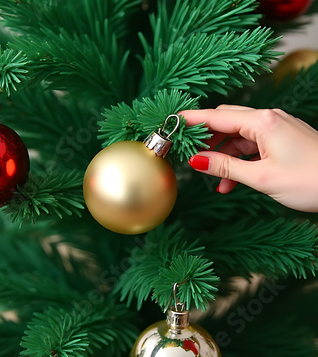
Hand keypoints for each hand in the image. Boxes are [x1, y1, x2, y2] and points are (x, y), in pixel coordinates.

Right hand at [181, 105, 317, 211]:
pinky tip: (231, 182)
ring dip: (222, 155)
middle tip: (185, 152)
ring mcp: (277, 129)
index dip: (191, 120)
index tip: (171, 123)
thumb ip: (225, 167)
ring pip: (238, 136)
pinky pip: (252, 145)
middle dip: (204, 138)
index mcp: (263, 122)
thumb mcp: (261, 176)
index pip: (216, 117)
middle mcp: (269, 120)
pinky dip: (238, 160)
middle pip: (225, 122)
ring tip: (212, 179)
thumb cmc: (311, 181)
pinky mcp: (283, 140)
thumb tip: (195, 161)